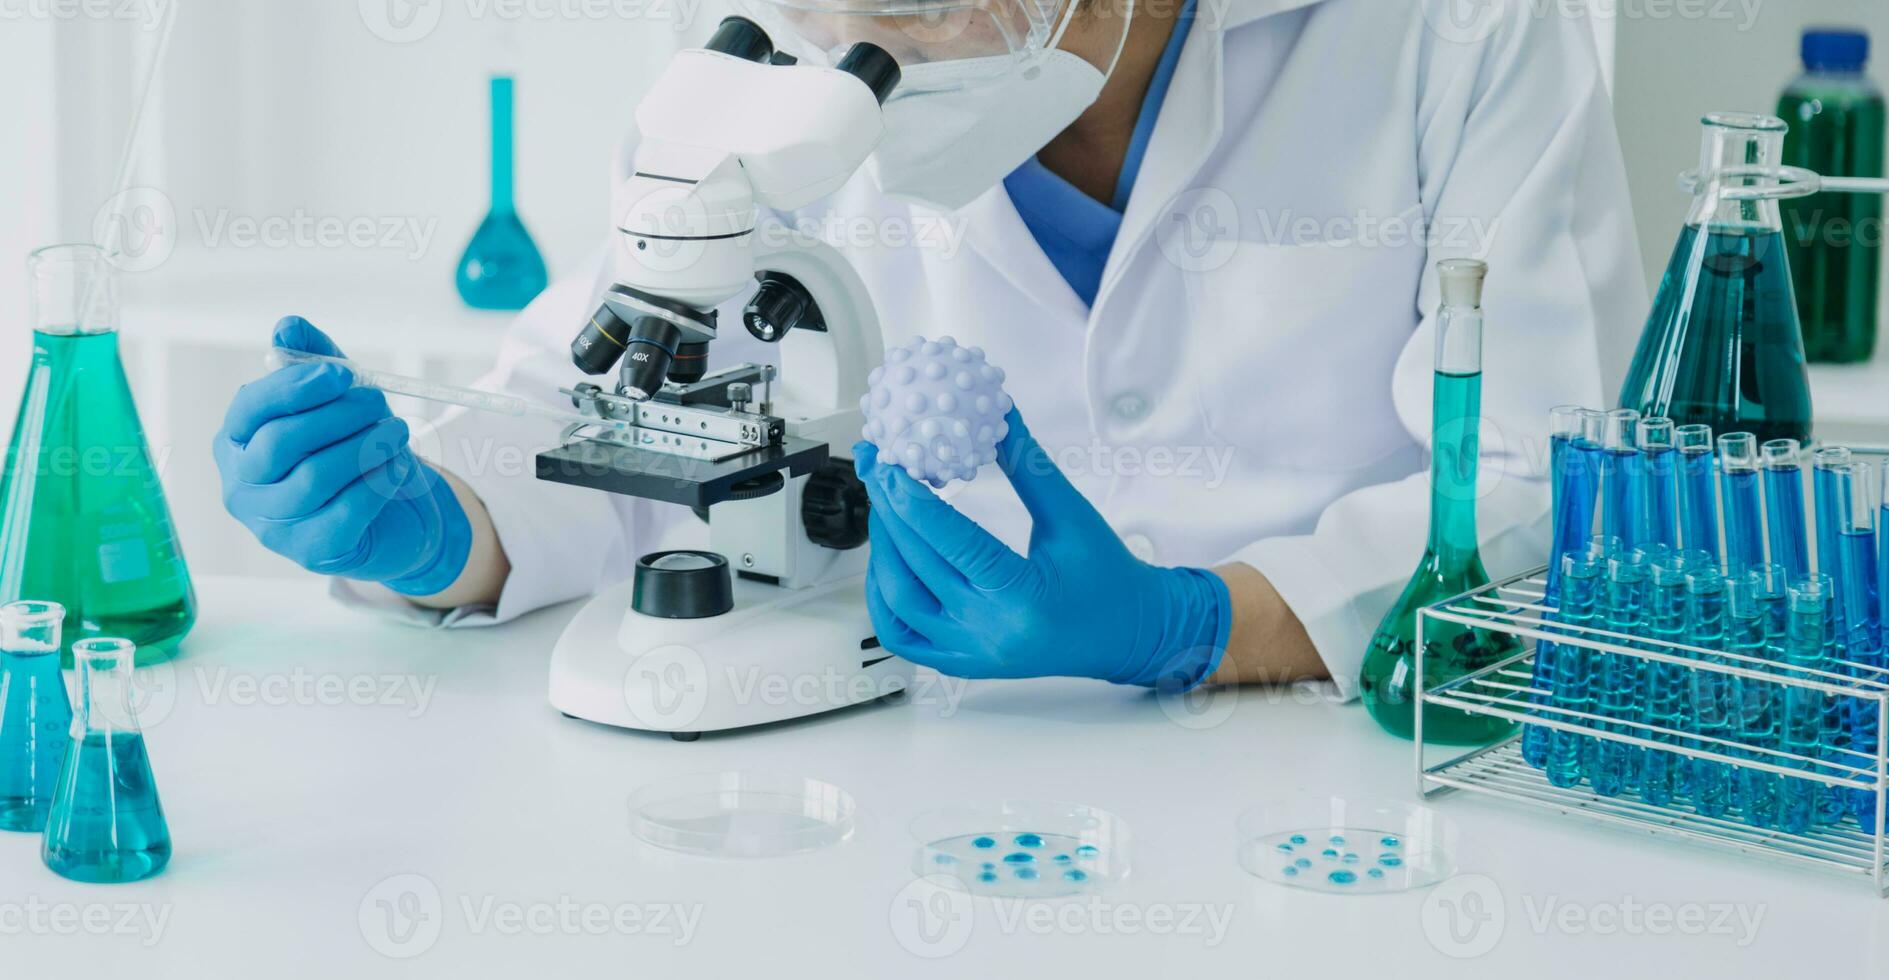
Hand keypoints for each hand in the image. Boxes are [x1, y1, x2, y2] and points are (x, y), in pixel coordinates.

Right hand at [214, 316, 471, 595]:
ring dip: (364, 447)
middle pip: (281, 443)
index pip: (251, 409)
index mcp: (237, 442)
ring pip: (314, 477)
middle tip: (379, 402)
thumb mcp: (337, 400)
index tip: (342, 373)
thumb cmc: (354, 451)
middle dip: (338, 415)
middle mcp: (243, 486)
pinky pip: (346, 511)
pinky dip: (378, 482)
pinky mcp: (312, 551)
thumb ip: (314, 362)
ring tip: (398, 432)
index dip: (295, 387)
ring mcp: (272, 526)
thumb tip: (288, 326)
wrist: (394, 516)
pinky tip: (398, 466)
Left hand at [855, 409, 1230, 688]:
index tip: (890, 466)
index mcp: (1023, 598)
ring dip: (883, 550)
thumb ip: (1028, 465)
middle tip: (876, 470)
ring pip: (900, 602)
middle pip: (918, 567)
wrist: (1128, 633)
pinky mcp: (962, 663)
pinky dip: (884, 597)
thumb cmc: (1107, 576)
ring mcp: (971, 654)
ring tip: (883, 506)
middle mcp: (990, 632)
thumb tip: (998, 415)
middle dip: (890, 512)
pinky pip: (903, 635)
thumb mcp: (1071, 514)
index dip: (914, 501)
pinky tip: (886, 560)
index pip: (954, 543)